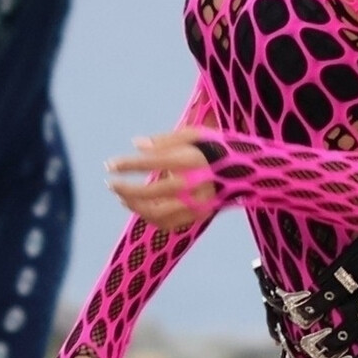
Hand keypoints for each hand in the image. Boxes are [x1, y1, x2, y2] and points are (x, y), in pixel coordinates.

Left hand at [105, 127, 219, 229]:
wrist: (248, 172)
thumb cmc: (214, 148)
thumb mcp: (193, 135)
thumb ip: (164, 140)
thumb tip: (135, 144)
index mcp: (193, 159)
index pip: (153, 162)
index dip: (128, 164)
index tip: (109, 165)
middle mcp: (195, 183)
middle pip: (153, 192)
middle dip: (127, 189)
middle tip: (110, 183)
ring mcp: (198, 203)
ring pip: (158, 213)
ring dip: (135, 206)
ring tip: (121, 196)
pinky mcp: (198, 216)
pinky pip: (168, 223)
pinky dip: (149, 217)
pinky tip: (138, 206)